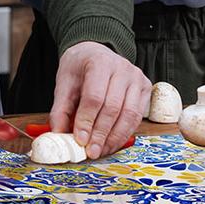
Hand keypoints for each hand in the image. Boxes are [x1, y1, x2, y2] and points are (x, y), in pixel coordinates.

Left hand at [50, 42, 150, 158]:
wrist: (95, 52)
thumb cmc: (80, 68)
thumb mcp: (64, 82)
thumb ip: (61, 109)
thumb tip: (58, 134)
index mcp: (99, 62)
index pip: (94, 97)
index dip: (87, 121)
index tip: (80, 140)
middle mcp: (122, 67)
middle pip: (113, 107)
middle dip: (101, 134)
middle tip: (90, 151)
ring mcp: (137, 77)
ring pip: (129, 115)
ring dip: (114, 138)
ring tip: (101, 151)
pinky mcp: (145, 87)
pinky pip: (137, 116)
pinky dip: (125, 133)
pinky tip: (112, 143)